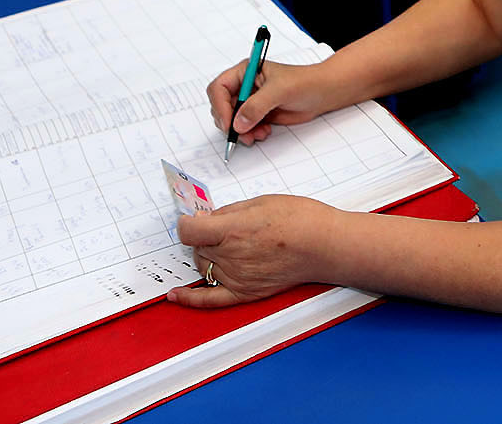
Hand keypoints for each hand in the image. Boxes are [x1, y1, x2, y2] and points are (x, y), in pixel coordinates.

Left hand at [167, 195, 334, 307]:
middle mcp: (231, 256)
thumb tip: (207, 218)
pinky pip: (210, 299)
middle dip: (205, 236)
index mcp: (233, 230)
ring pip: (204, 266)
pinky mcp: (245, 293)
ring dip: (208, 255)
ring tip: (230, 245)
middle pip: (197, 247)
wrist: (325, 245)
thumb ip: (228, 212)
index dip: (187, 223)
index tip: (191, 219)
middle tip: (225, 227)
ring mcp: (237, 277)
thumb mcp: (260, 202)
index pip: (188, 230)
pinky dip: (190, 298)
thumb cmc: (301, 219)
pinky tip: (176, 295)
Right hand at [207, 59, 337, 145]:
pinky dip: (250, 134)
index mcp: (245, 71)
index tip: (228, 123)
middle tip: (241, 134)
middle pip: (221, 107)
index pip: (219, 88)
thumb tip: (238, 123)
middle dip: (230, 122)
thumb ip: (257, 106)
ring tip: (257, 135)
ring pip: (232, 120)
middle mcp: (244, 86)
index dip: (220, 106)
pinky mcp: (258, 114)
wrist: (322, 93)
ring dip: (241, 131)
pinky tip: (264, 133)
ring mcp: (251, 101)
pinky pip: (244, 128)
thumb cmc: (304, 82)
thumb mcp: (279, 90)